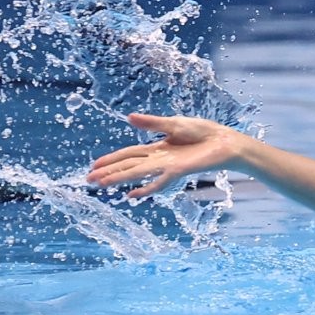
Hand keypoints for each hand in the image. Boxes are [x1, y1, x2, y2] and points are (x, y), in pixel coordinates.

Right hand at [86, 113, 243, 198]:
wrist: (224, 141)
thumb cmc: (204, 132)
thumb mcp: (175, 123)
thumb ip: (152, 123)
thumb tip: (129, 118)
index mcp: (157, 147)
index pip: (129, 154)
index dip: (111, 159)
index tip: (94, 165)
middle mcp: (159, 159)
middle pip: (128, 165)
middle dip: (109, 172)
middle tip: (89, 180)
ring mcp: (167, 166)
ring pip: (137, 173)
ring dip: (119, 179)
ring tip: (101, 185)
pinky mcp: (178, 171)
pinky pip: (159, 182)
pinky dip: (146, 189)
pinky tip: (132, 196)